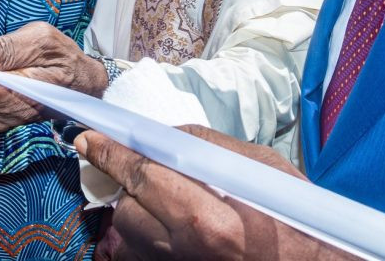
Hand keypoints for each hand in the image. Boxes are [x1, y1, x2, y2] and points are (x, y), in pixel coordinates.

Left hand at [77, 126, 343, 260]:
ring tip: (168, 206)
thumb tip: (159, 136)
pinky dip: (143, 242)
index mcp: (206, 217)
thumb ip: (205, 146)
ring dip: (137, 216)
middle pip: (126, 209)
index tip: (88, 140)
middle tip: (145, 172)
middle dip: (130, 186)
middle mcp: (184, 250)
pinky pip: (139, 258)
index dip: (110, 154)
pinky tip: (168, 231)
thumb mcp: (260, 167)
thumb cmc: (296, 218)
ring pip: (127, 238)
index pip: (141, 175)